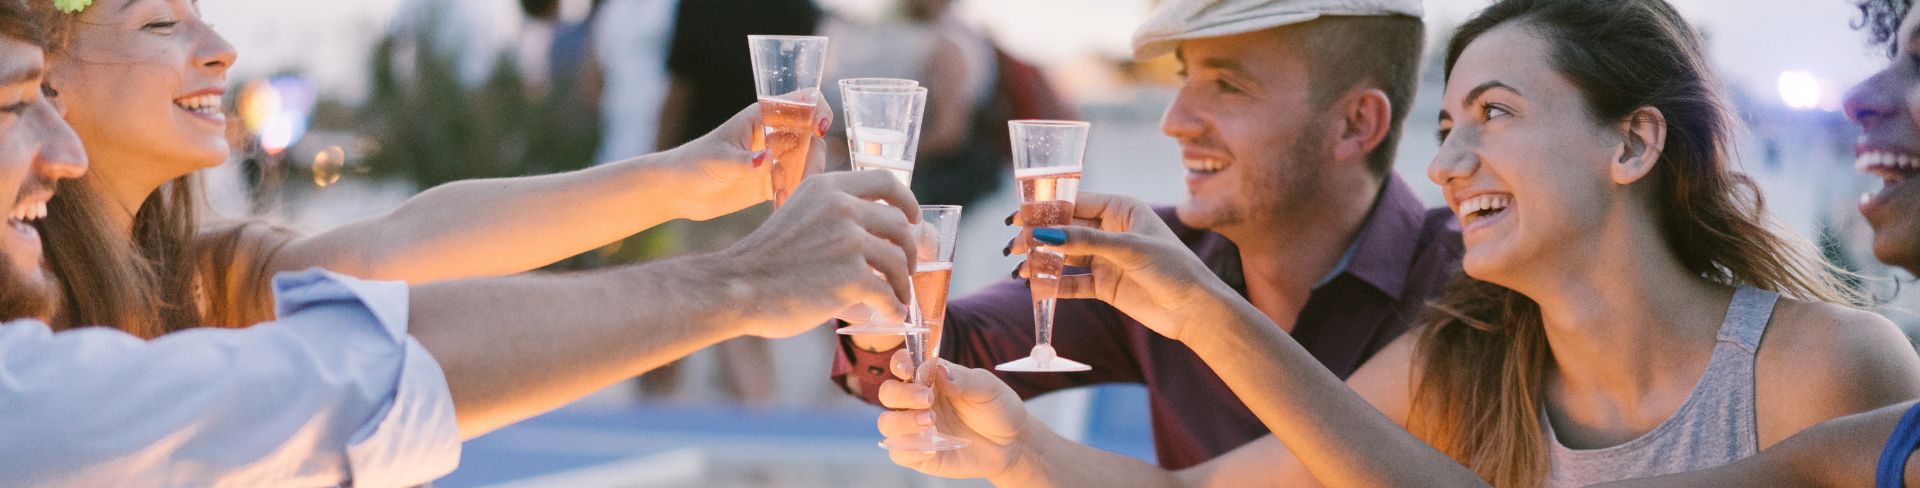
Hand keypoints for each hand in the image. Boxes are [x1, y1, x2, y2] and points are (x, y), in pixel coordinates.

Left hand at [663, 91, 833, 220]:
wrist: (678, 192)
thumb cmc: (693, 164)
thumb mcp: (718, 160)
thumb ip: (744, 161)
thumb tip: (768, 160)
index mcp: (762, 116)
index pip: (802, 101)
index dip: (817, 110)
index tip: (818, 130)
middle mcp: (774, 134)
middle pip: (812, 137)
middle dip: (814, 157)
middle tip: (803, 180)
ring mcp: (775, 159)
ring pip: (808, 162)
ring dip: (807, 178)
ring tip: (788, 196)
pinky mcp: (772, 182)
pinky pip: (797, 185)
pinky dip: (796, 194)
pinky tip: (780, 206)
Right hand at [711, 170, 918, 337]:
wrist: (737, 287)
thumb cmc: (764, 258)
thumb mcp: (797, 210)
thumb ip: (828, 207)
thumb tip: (864, 217)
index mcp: (829, 188)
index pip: (886, 181)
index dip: (907, 201)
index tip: (914, 219)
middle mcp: (842, 208)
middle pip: (900, 225)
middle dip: (909, 251)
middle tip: (906, 269)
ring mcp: (849, 241)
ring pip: (899, 262)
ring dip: (903, 284)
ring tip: (896, 298)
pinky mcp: (852, 277)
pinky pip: (888, 294)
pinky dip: (894, 307)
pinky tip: (890, 315)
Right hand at [877, 350, 1034, 479]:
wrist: (1011, 443)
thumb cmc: (997, 409)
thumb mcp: (987, 388)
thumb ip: (962, 379)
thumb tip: (938, 369)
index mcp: (930, 378)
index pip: (902, 364)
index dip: (900, 363)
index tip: (909, 369)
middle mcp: (917, 402)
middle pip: (888, 392)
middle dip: (902, 394)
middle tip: (927, 399)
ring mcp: (916, 428)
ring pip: (887, 422)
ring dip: (903, 421)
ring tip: (931, 421)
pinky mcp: (919, 454)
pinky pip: (899, 452)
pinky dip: (909, 449)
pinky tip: (930, 448)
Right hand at [1010, 192, 1230, 341]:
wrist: (1194, 310)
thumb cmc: (1172, 268)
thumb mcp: (1128, 249)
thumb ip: (1085, 241)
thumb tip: (1044, 234)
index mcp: (1121, 209)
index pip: (1075, 203)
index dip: (1045, 209)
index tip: (1018, 216)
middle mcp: (1111, 230)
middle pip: (1065, 230)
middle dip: (1039, 238)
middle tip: (1012, 246)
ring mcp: (1106, 258)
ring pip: (1065, 257)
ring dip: (1042, 262)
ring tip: (1019, 269)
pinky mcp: (1105, 284)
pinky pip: (1073, 282)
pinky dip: (1054, 285)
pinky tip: (1035, 288)